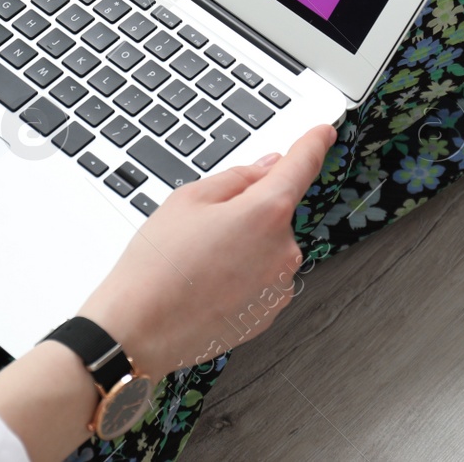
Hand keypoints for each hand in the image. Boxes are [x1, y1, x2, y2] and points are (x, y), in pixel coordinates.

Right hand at [77, 124, 334, 380]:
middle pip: (276, 211)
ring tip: (197, 263)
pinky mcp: (268, 314)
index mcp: (267, 212)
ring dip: (244, 246)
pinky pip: (262, 279)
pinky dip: (242, 276)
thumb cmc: (158, 265)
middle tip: (202, 227)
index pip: (303, 165)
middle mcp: (284, 250)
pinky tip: (206, 284)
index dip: (314, 143)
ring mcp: (279, 286)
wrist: (139, 330)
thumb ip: (237, 177)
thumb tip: (267, 168)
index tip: (324, 132)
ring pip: (268, 247)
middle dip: (248, 210)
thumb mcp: (188, 199)